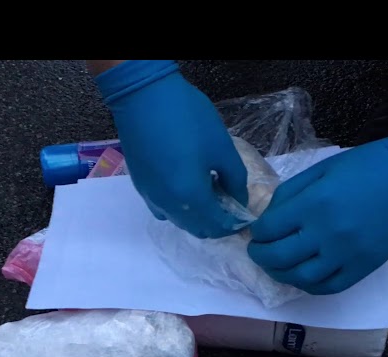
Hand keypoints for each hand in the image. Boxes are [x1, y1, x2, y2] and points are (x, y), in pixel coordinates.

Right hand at [95, 60, 247, 238]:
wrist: (144, 96)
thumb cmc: (188, 119)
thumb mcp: (222, 147)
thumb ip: (236, 180)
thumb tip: (240, 200)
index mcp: (191, 197)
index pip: (218, 226)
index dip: (235, 224)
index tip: (246, 214)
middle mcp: (168, 205)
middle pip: (198, 230)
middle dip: (218, 224)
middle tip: (231, 204)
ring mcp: (151, 197)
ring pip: (180, 221)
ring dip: (199, 217)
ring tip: (211, 192)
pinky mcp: (141, 186)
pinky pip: (164, 209)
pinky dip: (180, 208)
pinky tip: (186, 187)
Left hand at [247, 118, 387, 294]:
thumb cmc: (367, 165)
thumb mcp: (321, 168)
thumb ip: (291, 192)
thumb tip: (269, 216)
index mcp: (314, 203)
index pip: (269, 228)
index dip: (257, 232)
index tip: (257, 230)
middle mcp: (326, 233)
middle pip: (279, 257)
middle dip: (260, 256)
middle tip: (257, 251)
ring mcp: (346, 254)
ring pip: (301, 278)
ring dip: (281, 274)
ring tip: (276, 265)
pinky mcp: (364, 267)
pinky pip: (330, 287)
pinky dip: (310, 286)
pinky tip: (302, 276)